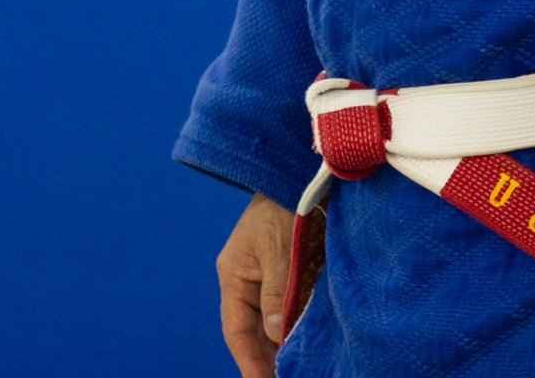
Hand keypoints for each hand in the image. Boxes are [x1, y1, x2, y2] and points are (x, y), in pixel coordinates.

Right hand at [217, 193, 294, 377]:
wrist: (293, 176)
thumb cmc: (282, 206)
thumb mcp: (278, 249)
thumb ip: (276, 292)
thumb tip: (277, 334)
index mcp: (233, 275)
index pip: (236, 330)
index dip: (249, 361)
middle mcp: (245, 281)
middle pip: (252, 332)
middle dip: (266, 360)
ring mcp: (263, 278)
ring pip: (269, 323)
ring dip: (279, 347)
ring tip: (294, 369)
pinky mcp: (281, 274)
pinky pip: (283, 309)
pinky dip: (291, 328)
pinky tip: (302, 345)